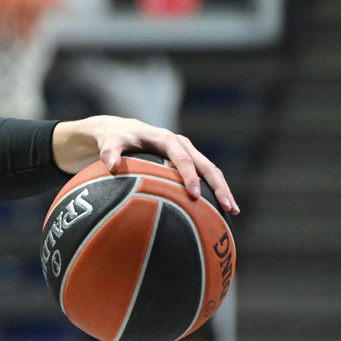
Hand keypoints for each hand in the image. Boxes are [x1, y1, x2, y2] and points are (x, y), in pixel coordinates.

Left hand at [52, 115, 238, 214]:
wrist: (120, 129)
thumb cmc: (114, 138)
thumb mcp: (108, 142)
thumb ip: (109, 152)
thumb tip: (111, 165)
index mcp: (165, 139)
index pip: (182, 158)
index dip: (189, 176)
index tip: (195, 195)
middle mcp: (181, 143)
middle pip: (206, 165)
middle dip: (219, 186)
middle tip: (227, 207)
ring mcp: (187, 151)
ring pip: (211, 170)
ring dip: (222, 189)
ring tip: (232, 211)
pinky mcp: (187, 159)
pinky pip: (204, 175)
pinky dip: (214, 190)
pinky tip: (219, 210)